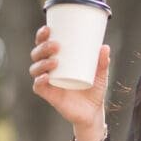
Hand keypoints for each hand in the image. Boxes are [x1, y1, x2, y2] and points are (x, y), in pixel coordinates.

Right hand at [29, 25, 109, 140]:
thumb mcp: (100, 74)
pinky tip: (45, 77)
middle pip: (37, 55)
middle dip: (43, 48)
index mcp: (58, 60)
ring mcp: (48, 82)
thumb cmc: (94, 89)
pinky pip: (38, 87)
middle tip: (56, 46)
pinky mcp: (49, 96)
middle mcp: (49, 70)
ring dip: (42, 63)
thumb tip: (104, 47)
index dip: (41, 36)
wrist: (93, 112)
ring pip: (35, 69)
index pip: (44, 45)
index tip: (48, 29)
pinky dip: (39, 82)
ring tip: (55, 62)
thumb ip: (102, 62)